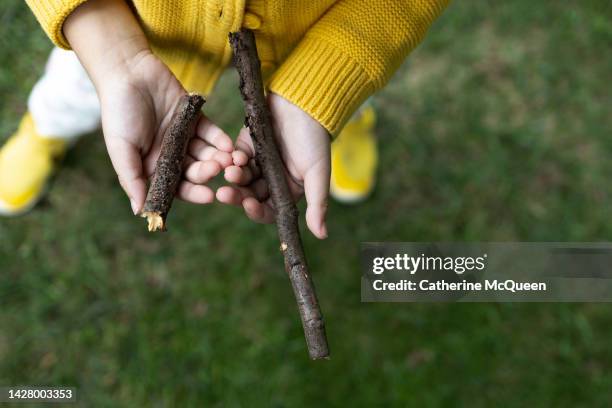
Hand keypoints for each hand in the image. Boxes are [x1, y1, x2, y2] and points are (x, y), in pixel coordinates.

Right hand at [98, 51, 232, 213]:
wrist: (128, 71)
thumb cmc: (118, 111)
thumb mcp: (121, 148)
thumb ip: (132, 179)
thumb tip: (139, 212)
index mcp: (152, 166)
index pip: (176, 187)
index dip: (193, 193)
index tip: (209, 196)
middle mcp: (170, 155)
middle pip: (194, 171)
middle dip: (206, 172)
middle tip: (216, 169)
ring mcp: (184, 137)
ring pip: (206, 153)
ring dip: (217, 158)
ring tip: (227, 159)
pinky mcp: (195, 118)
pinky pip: (211, 133)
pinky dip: (220, 139)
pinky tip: (228, 145)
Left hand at [216, 93, 330, 238]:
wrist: (304, 104)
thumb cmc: (315, 140)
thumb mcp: (318, 174)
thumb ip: (318, 205)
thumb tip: (322, 236)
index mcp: (288, 190)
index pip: (268, 210)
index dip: (257, 211)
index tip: (248, 206)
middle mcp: (271, 179)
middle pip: (249, 195)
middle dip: (237, 195)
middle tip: (224, 193)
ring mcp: (257, 162)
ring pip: (240, 178)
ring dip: (234, 177)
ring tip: (230, 171)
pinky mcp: (246, 145)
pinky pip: (235, 158)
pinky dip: (232, 159)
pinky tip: (234, 156)